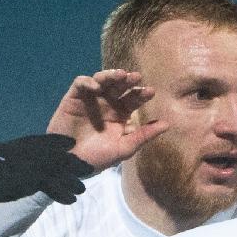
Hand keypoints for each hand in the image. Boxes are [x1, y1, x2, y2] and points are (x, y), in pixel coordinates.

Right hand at [0, 134, 93, 227]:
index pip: (31, 142)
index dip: (52, 142)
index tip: (68, 143)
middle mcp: (8, 153)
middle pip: (46, 154)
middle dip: (67, 161)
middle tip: (86, 166)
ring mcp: (11, 166)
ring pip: (50, 168)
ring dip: (68, 178)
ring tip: (84, 187)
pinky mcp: (12, 182)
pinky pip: (44, 186)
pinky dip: (59, 192)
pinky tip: (72, 199)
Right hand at [47, 69, 166, 171]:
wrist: (68, 162)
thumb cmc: (97, 158)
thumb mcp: (124, 148)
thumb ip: (144, 135)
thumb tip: (167, 124)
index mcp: (120, 115)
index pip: (134, 100)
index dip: (141, 94)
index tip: (150, 92)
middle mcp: (107, 104)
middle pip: (119, 87)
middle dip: (128, 81)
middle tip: (136, 77)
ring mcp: (91, 100)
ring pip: (102, 81)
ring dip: (110, 75)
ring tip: (120, 74)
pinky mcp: (73, 98)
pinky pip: (80, 84)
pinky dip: (88, 82)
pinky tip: (95, 86)